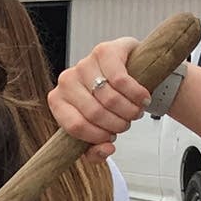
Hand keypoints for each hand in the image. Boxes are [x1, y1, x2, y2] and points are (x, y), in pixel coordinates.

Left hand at [49, 38, 145, 162]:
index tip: (111, 138)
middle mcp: (67, 80)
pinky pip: (121, 79)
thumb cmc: (106, 101)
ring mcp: (84, 63)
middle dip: (116, 124)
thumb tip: (105, 150)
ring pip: (109, 98)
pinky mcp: (105, 50)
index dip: (97, 136)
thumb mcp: (99, 128)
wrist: (126, 70)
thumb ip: (96, 149)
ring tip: (135, 112)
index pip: (75, 126)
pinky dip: (135, 94)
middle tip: (127, 124)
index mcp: (58, 101)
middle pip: (94, 113)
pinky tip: (143, 98)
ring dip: (128, 111)